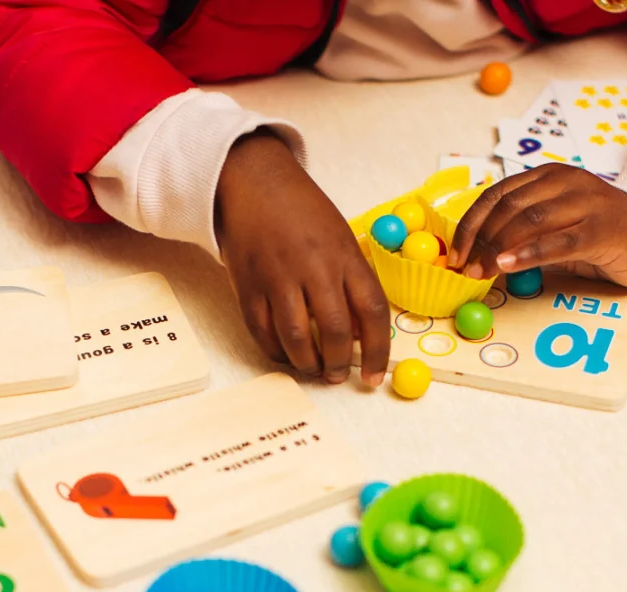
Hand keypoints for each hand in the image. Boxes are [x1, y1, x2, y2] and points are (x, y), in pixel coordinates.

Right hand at [215, 130, 389, 385]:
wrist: (254, 181)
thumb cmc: (304, 212)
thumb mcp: (341, 239)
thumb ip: (353, 282)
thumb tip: (362, 333)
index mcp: (346, 255)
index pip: (372, 311)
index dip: (378, 351)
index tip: (375, 376)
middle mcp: (315, 267)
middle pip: (335, 330)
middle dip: (340, 363)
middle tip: (339, 375)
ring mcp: (278, 276)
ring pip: (296, 337)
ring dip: (307, 364)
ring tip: (314, 370)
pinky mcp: (248, 284)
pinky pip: (262, 331)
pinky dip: (276, 351)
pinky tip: (286, 355)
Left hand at [448, 164, 626, 287]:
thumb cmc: (604, 238)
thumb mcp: (557, 229)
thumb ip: (524, 233)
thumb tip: (478, 255)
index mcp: (549, 177)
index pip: (497, 194)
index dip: (471, 224)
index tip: (455, 254)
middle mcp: (567, 182)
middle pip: (509, 206)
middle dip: (481, 239)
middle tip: (466, 269)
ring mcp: (588, 202)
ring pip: (530, 220)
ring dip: (498, 248)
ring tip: (481, 272)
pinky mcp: (604, 228)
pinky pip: (559, 240)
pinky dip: (528, 253)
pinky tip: (508, 266)